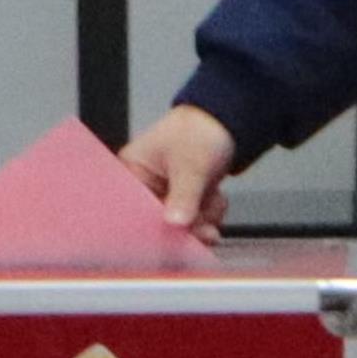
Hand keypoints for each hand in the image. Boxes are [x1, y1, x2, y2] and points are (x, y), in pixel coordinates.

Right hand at [119, 104, 238, 232]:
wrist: (225, 122)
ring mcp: (163, 195)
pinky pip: (192, 222)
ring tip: (212, 199)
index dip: (154, 225)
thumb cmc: (198, 131)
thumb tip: (176, 223)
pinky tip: (214, 198)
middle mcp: (143, 186)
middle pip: (157, 223)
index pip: (134, 209)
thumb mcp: (190, 164)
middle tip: (206, 230)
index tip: (176, 235)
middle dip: (186, 226)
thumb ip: (183, 196)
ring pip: (179, 226)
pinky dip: (208, 215)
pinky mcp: (181, 201)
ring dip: (201, 219)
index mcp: (131, 171)